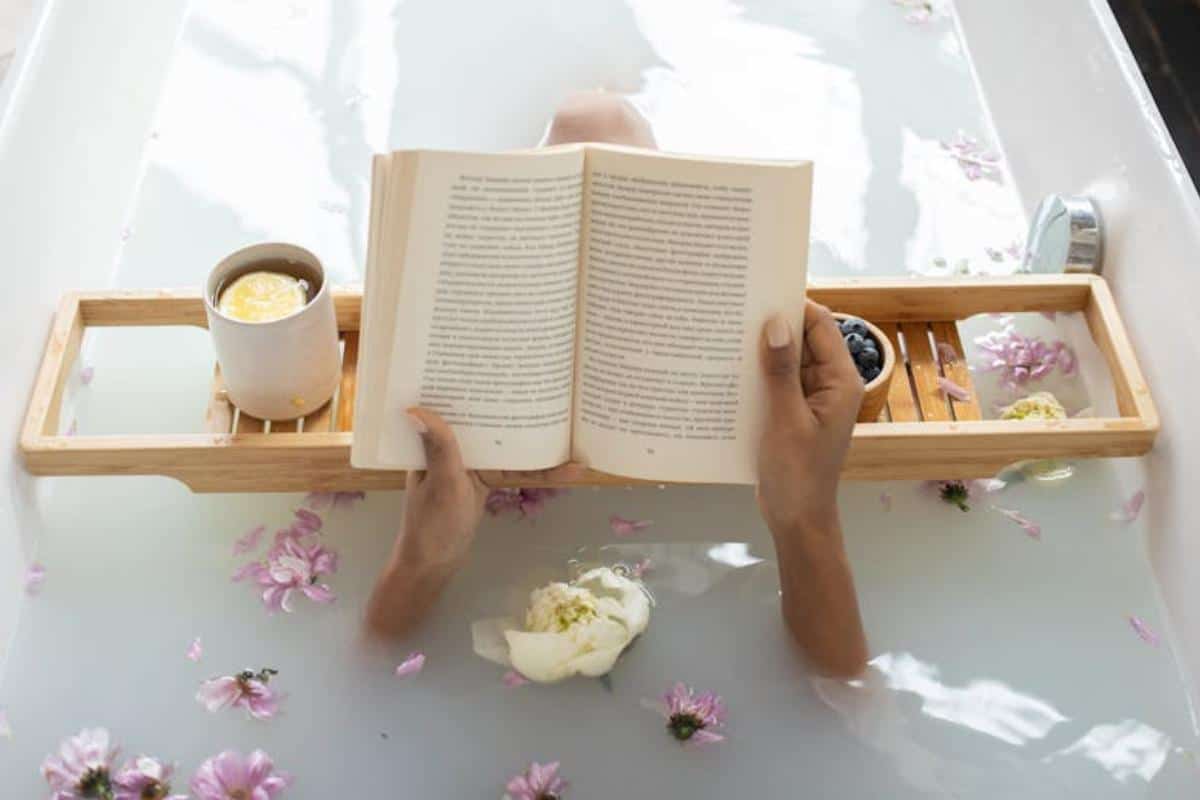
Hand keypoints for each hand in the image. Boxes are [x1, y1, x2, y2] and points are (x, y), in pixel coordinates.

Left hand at [365, 408, 582, 637]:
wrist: (433, 566)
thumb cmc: (433, 525)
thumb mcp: (441, 483)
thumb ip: (439, 448)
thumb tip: (416, 409)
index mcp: (435, 443)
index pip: (462, 409)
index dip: (482, 390)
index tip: (509, 371)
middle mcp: (453, 448)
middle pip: (491, 424)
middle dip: (520, 412)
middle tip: (555, 395)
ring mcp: (471, 465)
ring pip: (507, 447)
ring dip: (536, 445)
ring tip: (573, 434)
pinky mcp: (485, 482)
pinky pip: (514, 471)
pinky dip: (538, 472)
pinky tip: (569, 471)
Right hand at [757, 301, 868, 677]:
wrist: (797, 520)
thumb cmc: (798, 474)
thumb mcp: (786, 421)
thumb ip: (780, 372)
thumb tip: (774, 324)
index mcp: (839, 381)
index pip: (819, 325)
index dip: (791, 305)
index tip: (757, 290)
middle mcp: (828, 384)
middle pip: (801, 339)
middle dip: (770, 325)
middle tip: (731, 308)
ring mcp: (809, 399)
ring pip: (784, 360)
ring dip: (759, 351)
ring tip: (722, 334)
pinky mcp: (790, 413)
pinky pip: (774, 383)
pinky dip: (755, 375)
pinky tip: (725, 370)